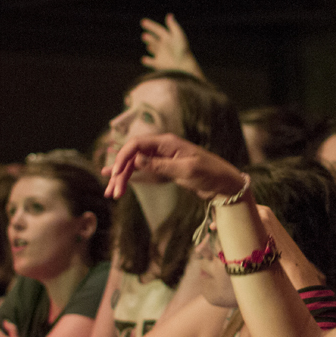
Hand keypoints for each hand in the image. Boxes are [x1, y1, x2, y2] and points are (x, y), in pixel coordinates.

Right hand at [103, 133, 246, 200]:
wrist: (225, 183)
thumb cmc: (209, 173)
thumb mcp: (186, 170)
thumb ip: (160, 165)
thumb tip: (137, 160)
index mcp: (166, 143)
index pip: (136, 145)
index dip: (122, 158)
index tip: (115, 174)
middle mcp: (162, 148)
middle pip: (133, 157)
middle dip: (120, 173)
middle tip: (111, 192)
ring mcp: (163, 159)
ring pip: (136, 166)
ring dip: (123, 179)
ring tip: (111, 193)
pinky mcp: (165, 170)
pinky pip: (144, 173)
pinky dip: (132, 180)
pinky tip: (119, 184)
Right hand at [140, 13, 202, 76]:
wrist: (184, 67)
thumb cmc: (182, 51)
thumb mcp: (178, 36)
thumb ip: (173, 26)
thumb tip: (169, 15)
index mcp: (169, 38)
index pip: (159, 30)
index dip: (151, 26)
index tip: (143, 22)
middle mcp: (165, 46)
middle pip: (156, 40)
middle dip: (150, 38)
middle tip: (144, 35)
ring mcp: (162, 55)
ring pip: (154, 49)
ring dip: (151, 46)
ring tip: (148, 45)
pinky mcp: (159, 64)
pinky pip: (151, 62)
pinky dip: (147, 61)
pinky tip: (144, 59)